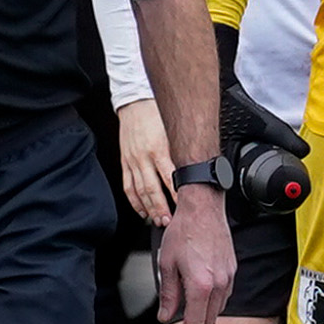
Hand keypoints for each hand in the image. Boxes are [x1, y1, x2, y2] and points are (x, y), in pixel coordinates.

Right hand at [111, 99, 173, 226]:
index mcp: (159, 149)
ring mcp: (132, 161)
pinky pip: (128, 187)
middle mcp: (144, 157)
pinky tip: (142, 210)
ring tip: (157, 221)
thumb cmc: (157, 115)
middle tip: (169, 221)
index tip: (184, 208)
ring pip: (139, 191)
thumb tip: (199, 168)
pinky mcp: (124, 162)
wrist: (135, 102)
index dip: (176, 195)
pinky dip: (135, 201)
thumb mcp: (174, 131)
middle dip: (161, 208)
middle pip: (152, 189)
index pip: (170, 178)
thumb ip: (182, 151)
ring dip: (149, 209)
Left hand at [154, 184, 230, 323]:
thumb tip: (165, 316)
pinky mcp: (232, 270)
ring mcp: (228, 278)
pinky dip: (212, 305)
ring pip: (218, 310)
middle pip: (209, 321)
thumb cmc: (183, 231)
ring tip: (189, 318)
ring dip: (204, 318)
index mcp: (200, 285)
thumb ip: (168, 294)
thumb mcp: (167, 264)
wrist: (203, 209)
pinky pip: (224, 296)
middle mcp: (218, 284)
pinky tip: (201, 300)